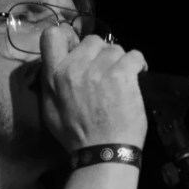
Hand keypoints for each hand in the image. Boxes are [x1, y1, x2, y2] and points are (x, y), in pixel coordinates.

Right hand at [38, 26, 147, 151]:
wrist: (104, 153)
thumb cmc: (77, 137)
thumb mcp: (51, 111)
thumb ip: (52, 85)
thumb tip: (57, 68)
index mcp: (54, 75)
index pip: (52, 36)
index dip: (67, 37)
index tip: (78, 49)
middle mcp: (75, 67)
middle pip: (92, 40)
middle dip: (100, 54)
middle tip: (105, 73)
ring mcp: (99, 69)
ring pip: (114, 49)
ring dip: (119, 62)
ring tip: (121, 81)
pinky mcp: (122, 74)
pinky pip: (134, 56)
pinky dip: (137, 65)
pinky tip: (137, 76)